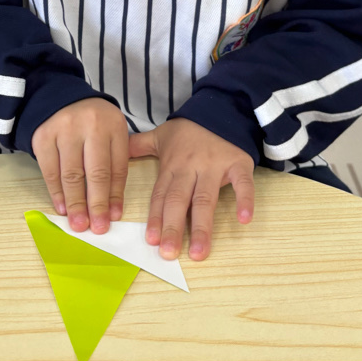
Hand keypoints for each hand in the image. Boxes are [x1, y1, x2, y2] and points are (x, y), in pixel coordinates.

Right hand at [31, 98, 129, 234]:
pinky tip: (62, 208)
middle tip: (97, 228)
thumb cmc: (91, 123)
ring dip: (75, 203)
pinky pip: (50, 170)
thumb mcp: (110, 134)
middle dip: (96, 204)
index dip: (115, 194)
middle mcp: (91, 125)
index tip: (113, 217)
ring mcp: (65, 129)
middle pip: (96, 172)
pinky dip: (56, 192)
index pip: (117, 166)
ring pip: (72, 174)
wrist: (60, 98)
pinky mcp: (43, 136)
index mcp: (114, 125)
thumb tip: (112, 209)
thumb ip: (114, 164)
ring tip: (78, 224)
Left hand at [128, 118, 253, 261]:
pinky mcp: (238, 163)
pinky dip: (245, 200)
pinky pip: (243, 183)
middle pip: (180, 200)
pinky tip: (244, 220)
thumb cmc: (190, 129)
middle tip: (169, 253)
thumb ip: (139, 145)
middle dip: (174, 227)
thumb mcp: (162, 135)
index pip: (161, 195)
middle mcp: (191, 167)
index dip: (156, 218)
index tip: (151, 241)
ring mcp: (215, 166)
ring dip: (203, 226)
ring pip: (206, 199)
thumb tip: (117, 152)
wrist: (221, 107)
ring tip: (199, 252)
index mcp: (172, 165)